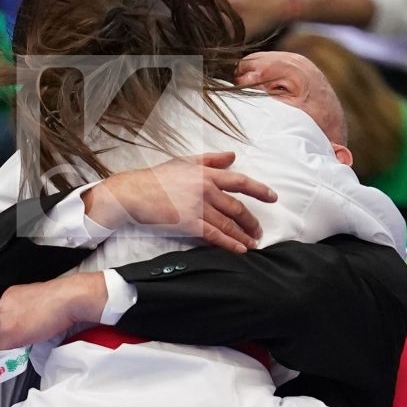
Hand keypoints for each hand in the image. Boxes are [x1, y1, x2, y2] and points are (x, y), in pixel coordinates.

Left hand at [0, 273, 106, 350]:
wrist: (66, 300)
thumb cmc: (60, 299)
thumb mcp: (36, 301)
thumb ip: (25, 312)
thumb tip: (26, 325)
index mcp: (9, 297)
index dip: (3, 331)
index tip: (10, 338)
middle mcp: (2, 307)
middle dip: (2, 341)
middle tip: (15, 348)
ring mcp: (3, 321)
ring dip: (7, 349)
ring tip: (20, 352)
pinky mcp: (9, 334)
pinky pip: (3, 351)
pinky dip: (11, 356)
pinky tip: (21, 355)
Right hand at [86, 152, 274, 253]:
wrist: (133, 193)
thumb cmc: (156, 178)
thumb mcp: (184, 161)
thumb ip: (210, 159)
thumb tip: (232, 156)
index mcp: (207, 173)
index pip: (241, 182)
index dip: (260, 190)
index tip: (273, 197)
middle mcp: (206, 190)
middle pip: (238, 208)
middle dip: (252, 221)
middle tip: (259, 231)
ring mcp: (199, 207)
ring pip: (229, 224)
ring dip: (244, 235)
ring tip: (253, 243)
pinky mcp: (189, 224)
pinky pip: (215, 236)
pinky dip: (230, 244)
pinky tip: (240, 250)